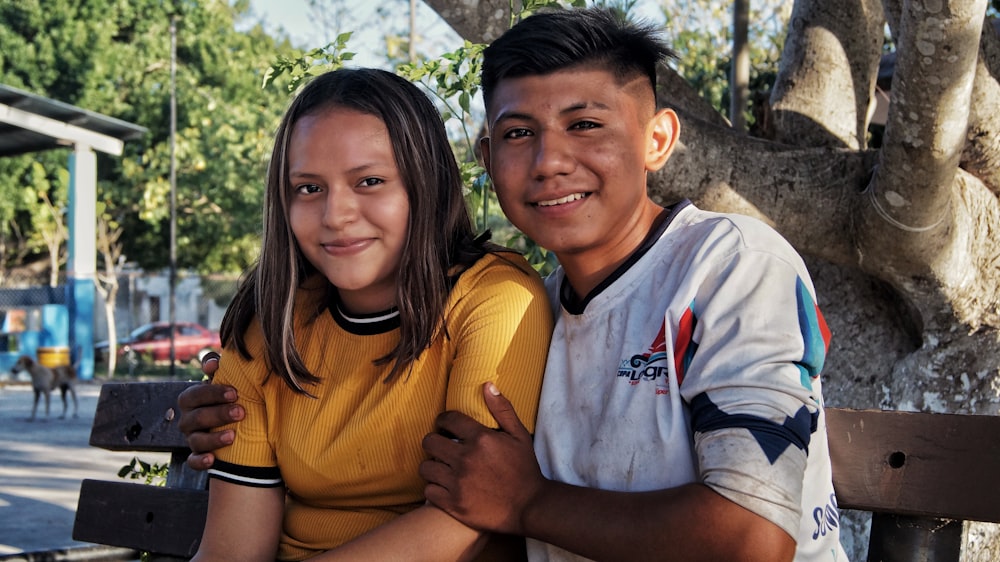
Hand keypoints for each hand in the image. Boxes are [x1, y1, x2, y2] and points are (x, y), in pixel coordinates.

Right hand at [177, 354, 243, 469]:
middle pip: (196, 418)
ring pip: (196, 440)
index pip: (194, 394)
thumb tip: (212, 364)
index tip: (235, 392)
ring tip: (233, 435)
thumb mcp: (226, 379)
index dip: (212, 393)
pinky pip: (193, 461)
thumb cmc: (230, 396)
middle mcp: (188, 419)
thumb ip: (219, 368)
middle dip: (218, 415)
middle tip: (241, 412)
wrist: (239, 421)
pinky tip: (212, 460)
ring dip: (213, 438)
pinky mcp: (198, 456)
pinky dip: (200, 461)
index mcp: (192, 399)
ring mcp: (192, 438)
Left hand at [419, 382, 544, 534]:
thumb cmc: (525, 469)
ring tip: (442, 467)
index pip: (448, 419)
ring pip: (425, 467)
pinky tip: (445, 486)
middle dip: (434, 441)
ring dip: (432, 466)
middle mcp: (465, 458)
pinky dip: (434, 488)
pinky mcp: (453, 504)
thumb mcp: (520, 436)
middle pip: (429, 441)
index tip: (446, 426)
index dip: (443, 420)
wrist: (529, 506)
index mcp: (481, 439)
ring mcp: (457, 482)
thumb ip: (502, 409)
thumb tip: (487, 385)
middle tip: (442, 447)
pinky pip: (428, 490)